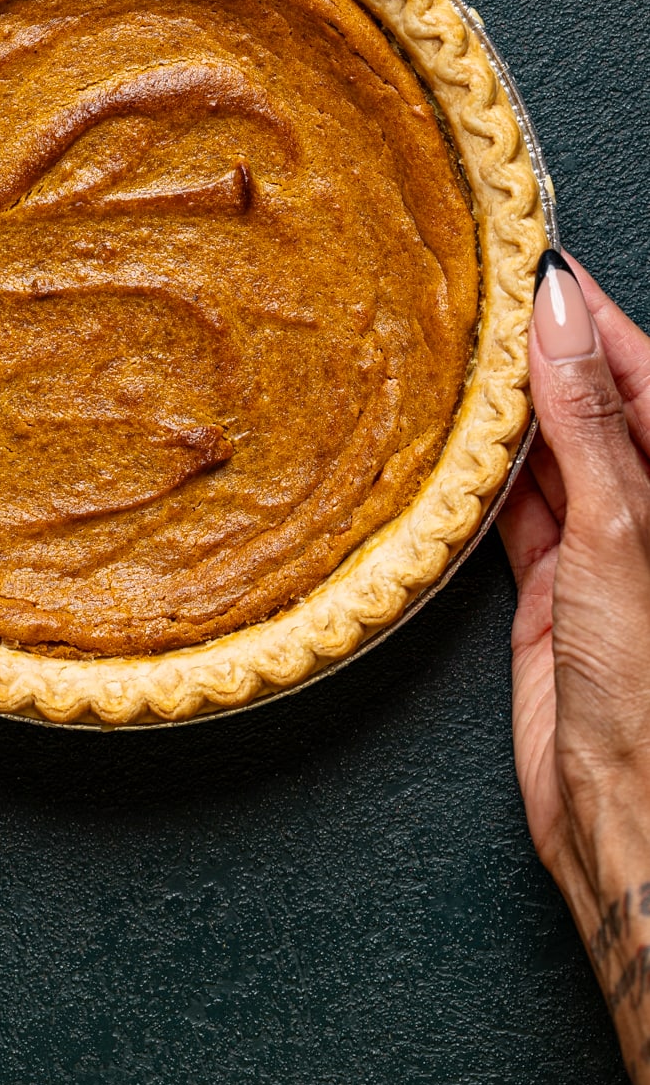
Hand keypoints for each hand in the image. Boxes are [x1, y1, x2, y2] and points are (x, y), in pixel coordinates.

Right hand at [501, 250, 649, 1084]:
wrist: (624, 820)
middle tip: (478, 299)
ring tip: (457, 357)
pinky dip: (482, 480)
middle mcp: (648, 509)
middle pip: (596, 406)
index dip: (593, 318)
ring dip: (506, 414)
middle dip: (544, 355)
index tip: (535, 264)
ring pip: (550, 456)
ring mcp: (602, 552)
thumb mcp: (620, 532)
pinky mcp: (551, 594)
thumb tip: (561, 316)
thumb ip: (588, 423)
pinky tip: (454, 447)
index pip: (644, 373)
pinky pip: (514, 514)